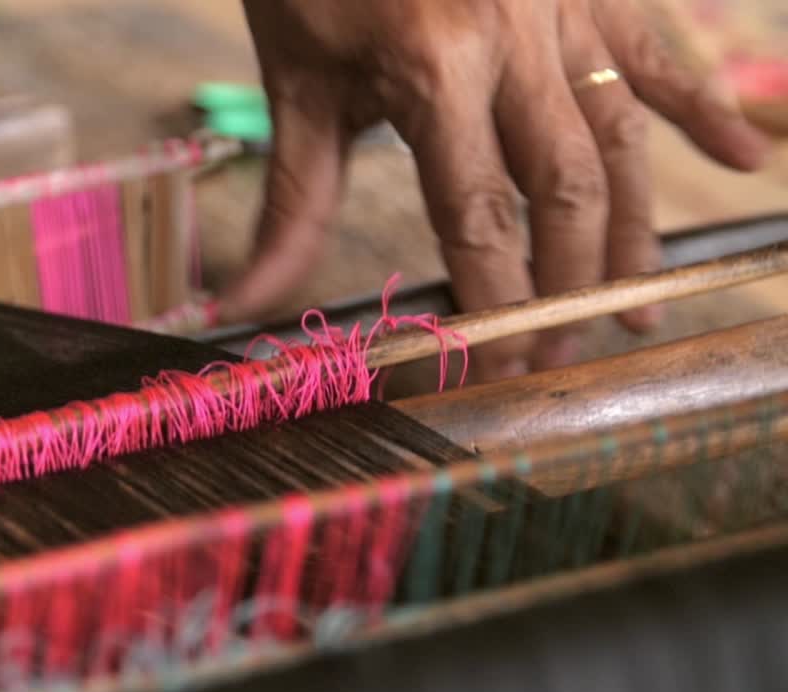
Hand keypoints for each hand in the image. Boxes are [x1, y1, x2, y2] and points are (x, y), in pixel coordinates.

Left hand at [220, 0, 769, 381]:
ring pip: (619, 137)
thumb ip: (290, 206)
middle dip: (570, 286)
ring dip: (632, 231)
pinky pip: (657, 52)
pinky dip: (701, 107)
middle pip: (565, 190)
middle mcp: (512, 41)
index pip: (478, 218)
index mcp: (431, 70)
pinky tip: (739, 161)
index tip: (500, 367)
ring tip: (639, 306)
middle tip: (563, 356)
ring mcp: (562, 9)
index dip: (497, 303)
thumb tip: (242, 303)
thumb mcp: (296, 90)